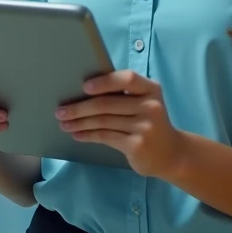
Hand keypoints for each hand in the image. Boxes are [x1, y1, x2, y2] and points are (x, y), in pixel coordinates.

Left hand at [57, 70, 185, 177]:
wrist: (171, 153)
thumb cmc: (150, 123)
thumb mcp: (144, 104)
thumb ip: (124, 95)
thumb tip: (83, 91)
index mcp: (151, 89)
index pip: (127, 79)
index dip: (104, 82)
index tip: (83, 87)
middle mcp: (150, 105)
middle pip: (107, 103)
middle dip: (80, 107)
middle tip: (60, 110)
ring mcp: (145, 126)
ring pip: (103, 121)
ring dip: (79, 122)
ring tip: (63, 123)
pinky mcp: (137, 144)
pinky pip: (105, 136)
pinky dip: (88, 135)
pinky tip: (77, 134)